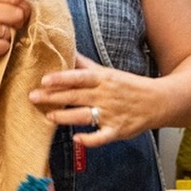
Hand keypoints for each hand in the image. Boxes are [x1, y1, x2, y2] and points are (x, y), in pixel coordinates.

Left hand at [29, 52, 156, 145]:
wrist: (158, 101)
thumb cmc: (129, 86)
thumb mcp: (108, 72)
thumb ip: (86, 65)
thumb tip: (67, 51)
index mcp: (103, 80)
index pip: (79, 77)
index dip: (62, 78)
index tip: (44, 79)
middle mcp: (105, 96)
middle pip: (76, 96)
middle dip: (53, 97)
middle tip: (33, 97)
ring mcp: (111, 114)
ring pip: (84, 116)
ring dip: (66, 117)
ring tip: (49, 116)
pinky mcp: (117, 130)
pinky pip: (102, 137)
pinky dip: (90, 139)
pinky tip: (77, 139)